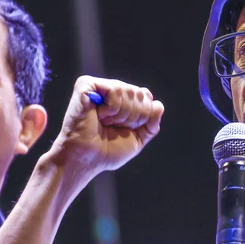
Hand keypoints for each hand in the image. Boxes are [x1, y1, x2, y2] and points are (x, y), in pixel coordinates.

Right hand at [49, 75, 163, 176]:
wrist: (86, 159)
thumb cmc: (108, 150)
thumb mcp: (138, 138)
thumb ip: (152, 122)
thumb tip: (158, 104)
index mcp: (123, 101)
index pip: (147, 97)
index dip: (143, 116)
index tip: (126, 129)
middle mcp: (112, 90)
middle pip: (141, 94)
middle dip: (133, 117)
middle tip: (113, 126)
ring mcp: (99, 87)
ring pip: (130, 91)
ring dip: (121, 114)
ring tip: (104, 122)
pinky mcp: (86, 85)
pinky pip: (115, 90)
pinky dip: (111, 108)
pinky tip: (98, 115)